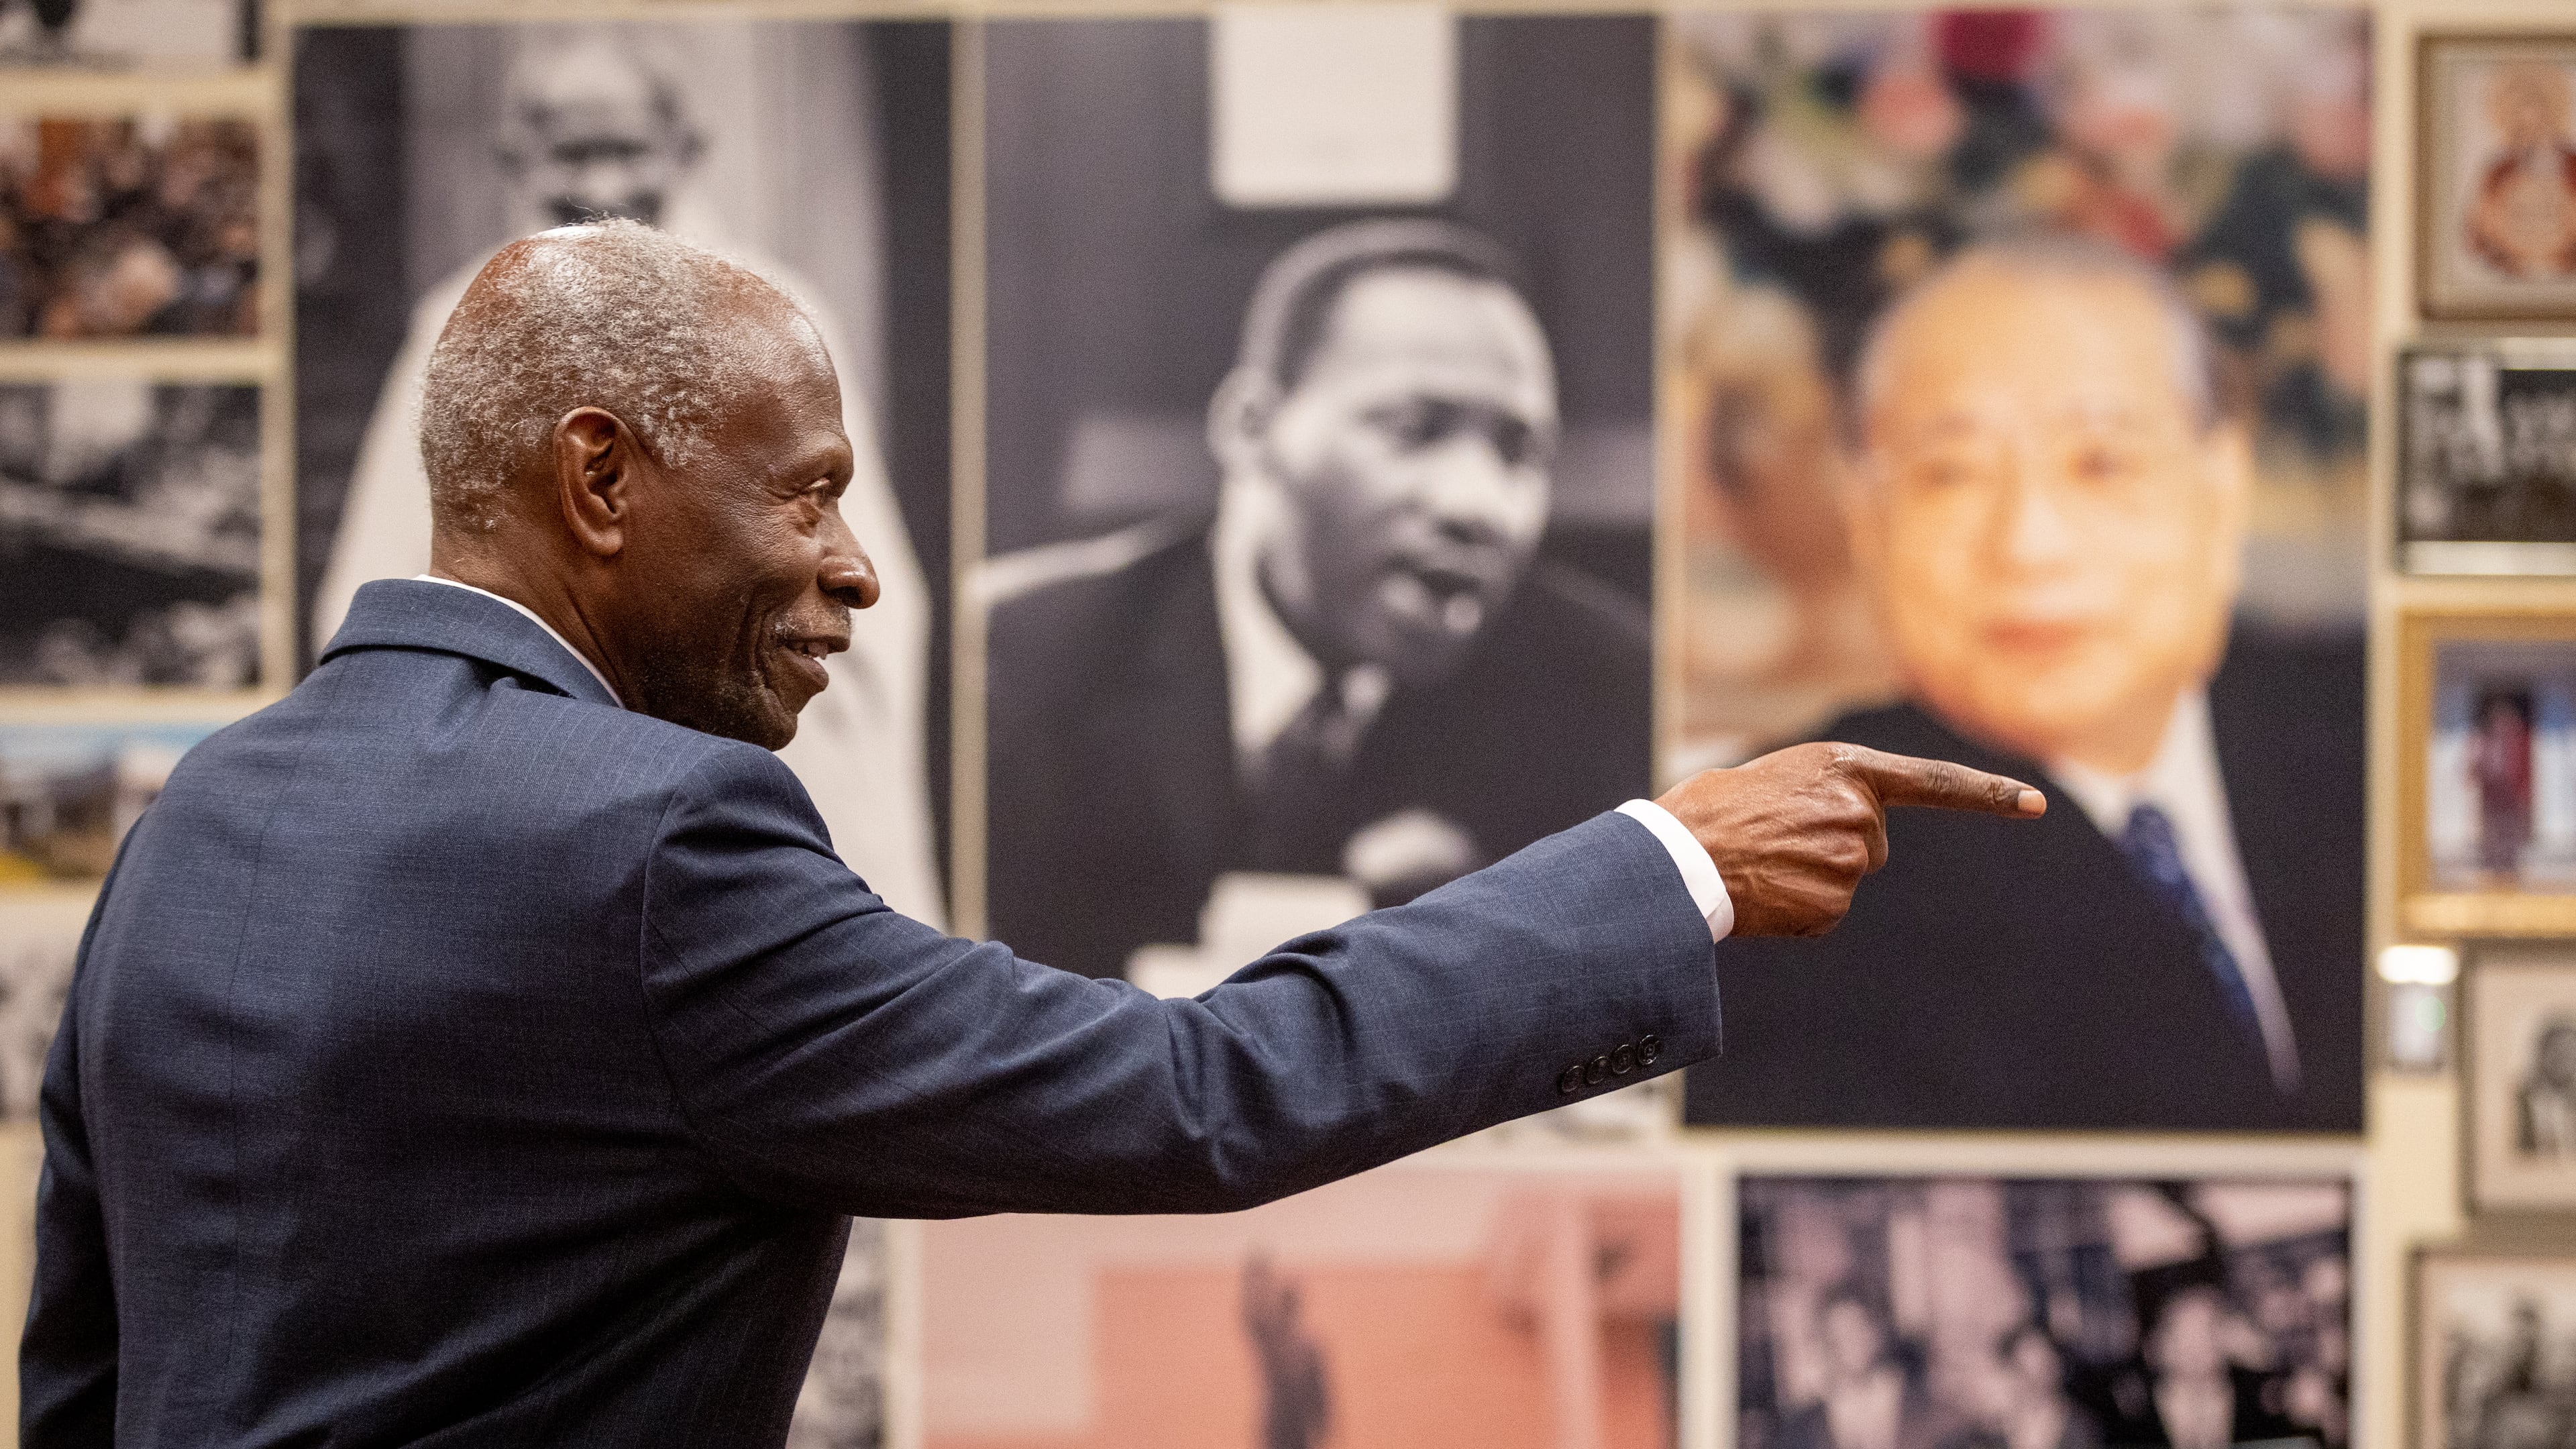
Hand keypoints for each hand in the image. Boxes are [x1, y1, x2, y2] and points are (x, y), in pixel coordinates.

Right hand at [1655, 743, 2044, 937]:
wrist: (1677, 854)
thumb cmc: (1714, 811)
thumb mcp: (1777, 779)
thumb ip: (1825, 794)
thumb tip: (1841, 835)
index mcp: (1846, 768)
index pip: (1933, 783)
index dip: (1988, 796)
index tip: (2037, 805)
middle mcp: (1859, 810)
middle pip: (1871, 846)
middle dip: (1832, 848)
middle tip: (1773, 842)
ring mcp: (1850, 858)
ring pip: (1847, 880)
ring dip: (1809, 880)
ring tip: (1760, 866)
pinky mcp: (1835, 903)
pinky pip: (1826, 913)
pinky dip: (1798, 910)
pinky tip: (1764, 895)